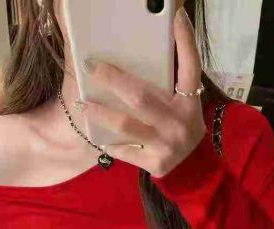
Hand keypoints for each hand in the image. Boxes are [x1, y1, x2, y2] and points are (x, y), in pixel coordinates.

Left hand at [78, 7, 205, 177]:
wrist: (191, 168)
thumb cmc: (179, 125)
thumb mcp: (182, 102)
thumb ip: (169, 79)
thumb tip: (156, 38)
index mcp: (190, 101)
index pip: (190, 67)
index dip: (184, 41)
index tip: (175, 16)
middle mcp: (180, 122)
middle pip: (141, 97)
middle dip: (113, 80)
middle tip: (92, 66)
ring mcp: (167, 145)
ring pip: (125, 125)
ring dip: (99, 113)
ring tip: (82, 103)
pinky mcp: (155, 164)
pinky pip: (123, 149)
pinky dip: (108, 142)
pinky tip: (96, 135)